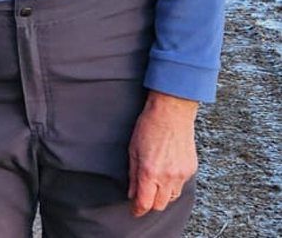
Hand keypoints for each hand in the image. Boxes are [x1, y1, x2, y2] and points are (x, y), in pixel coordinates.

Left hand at [127, 91, 198, 216]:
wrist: (172, 113)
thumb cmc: (149, 127)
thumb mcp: (133, 150)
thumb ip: (132, 175)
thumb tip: (132, 193)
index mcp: (149, 172)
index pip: (145, 203)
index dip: (137, 210)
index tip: (134, 211)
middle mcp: (167, 177)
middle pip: (160, 205)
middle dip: (150, 204)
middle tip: (143, 197)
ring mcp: (182, 174)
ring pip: (172, 197)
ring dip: (162, 195)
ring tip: (154, 183)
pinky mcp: (191, 169)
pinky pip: (181, 185)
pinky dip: (172, 184)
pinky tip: (166, 172)